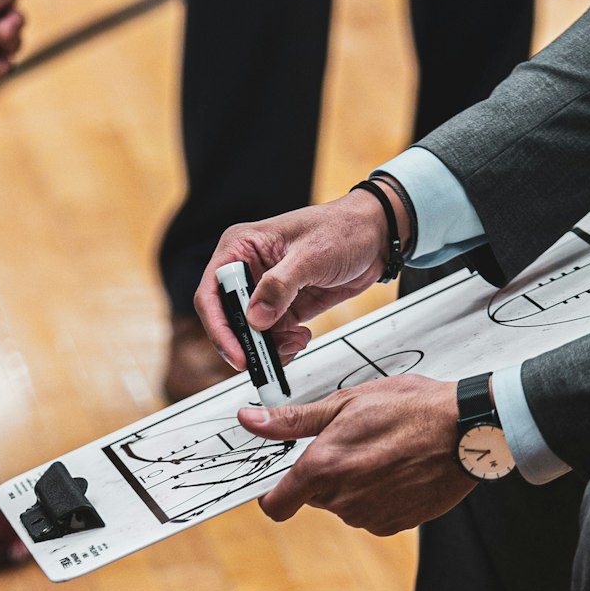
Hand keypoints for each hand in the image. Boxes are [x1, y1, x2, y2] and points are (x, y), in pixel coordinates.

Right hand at [195, 186, 407, 371]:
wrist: (376, 237)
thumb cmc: (343, 229)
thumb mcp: (310, 255)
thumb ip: (280, 286)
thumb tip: (256, 318)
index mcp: (241, 246)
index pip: (212, 291)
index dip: (219, 326)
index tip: (236, 352)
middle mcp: (249, 269)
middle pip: (228, 317)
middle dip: (246, 342)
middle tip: (263, 361)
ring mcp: (267, 290)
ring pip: (252, 332)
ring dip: (269, 346)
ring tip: (293, 343)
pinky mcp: (285, 306)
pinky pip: (273, 335)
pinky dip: (284, 345)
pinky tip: (300, 338)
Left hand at [239, 374, 474, 535]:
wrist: (465, 429)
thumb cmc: (408, 407)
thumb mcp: (346, 403)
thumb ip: (293, 420)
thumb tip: (249, 421)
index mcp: (322, 469)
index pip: (275, 505)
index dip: (275, 493)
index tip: (284, 479)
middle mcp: (342, 500)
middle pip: (314, 498)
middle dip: (325, 475)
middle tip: (354, 443)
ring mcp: (370, 517)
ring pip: (345, 505)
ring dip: (354, 485)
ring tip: (383, 453)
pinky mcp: (396, 525)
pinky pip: (373, 514)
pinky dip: (380, 496)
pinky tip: (400, 470)